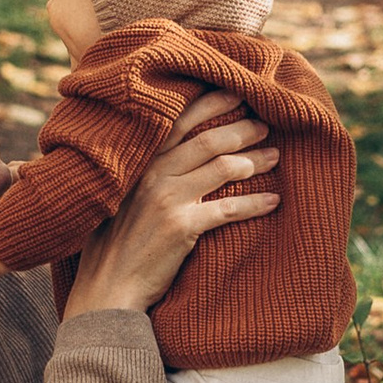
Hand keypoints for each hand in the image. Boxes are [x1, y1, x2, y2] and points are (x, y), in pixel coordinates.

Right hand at [64, 89, 279, 320]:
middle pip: (207, 140)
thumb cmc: (114, 247)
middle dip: (241, 128)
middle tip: (266, 123)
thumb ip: (142, 175)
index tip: (237, 93)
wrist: (107, 289)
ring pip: (222, 168)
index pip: (178, 122)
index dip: (209, 103)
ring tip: (276, 156)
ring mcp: (166, 200)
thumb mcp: (120, 200)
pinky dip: (256, 203)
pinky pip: (228, 208)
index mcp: (139, 164)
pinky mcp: (181, 227)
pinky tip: (274, 201)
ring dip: (255, 160)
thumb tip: (171, 158)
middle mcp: (152, 175)